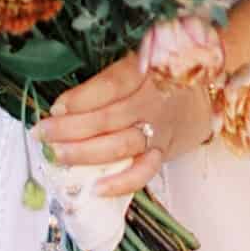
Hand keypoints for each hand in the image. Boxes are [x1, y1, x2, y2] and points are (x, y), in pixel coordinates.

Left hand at [34, 52, 216, 199]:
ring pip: (120, 145)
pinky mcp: (163, 152)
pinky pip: (144, 172)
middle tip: (43, 134)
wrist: (206, 93)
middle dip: (70, 128)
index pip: (111, 85)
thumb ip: (106, 81)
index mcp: (147, 71)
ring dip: (84, 153)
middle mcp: (154, 101)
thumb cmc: (160, 76)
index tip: (55, 108)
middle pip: (109, 117)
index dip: (81, 98)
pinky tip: (97, 188)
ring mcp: (160, 129)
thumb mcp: (138, 62)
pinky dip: (121, 183)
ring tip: (58, 155)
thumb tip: (63, 108)